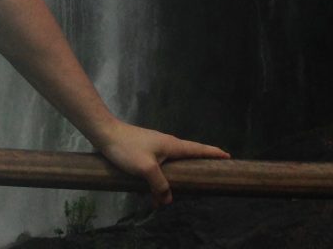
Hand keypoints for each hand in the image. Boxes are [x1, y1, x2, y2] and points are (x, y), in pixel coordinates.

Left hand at [93, 121, 229, 205]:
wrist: (104, 133)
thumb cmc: (127, 148)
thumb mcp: (146, 169)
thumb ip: (160, 185)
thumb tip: (167, 199)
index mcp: (172, 145)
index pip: (198, 149)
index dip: (213, 153)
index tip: (228, 156)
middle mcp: (166, 143)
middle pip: (188, 154)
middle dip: (199, 163)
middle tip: (210, 173)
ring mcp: (155, 146)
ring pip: (172, 162)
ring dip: (178, 174)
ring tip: (184, 186)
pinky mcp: (144, 150)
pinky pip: (160, 164)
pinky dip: (163, 175)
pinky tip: (157, 186)